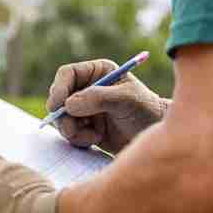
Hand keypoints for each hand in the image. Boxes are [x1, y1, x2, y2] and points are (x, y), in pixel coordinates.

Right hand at [47, 58, 166, 152]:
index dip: (59, 88)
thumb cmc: (146, 111)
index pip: (67, 74)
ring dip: (72, 130)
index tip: (59, 106)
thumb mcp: (126, 100)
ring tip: (94, 136)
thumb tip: (68, 105)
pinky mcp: (84, 127)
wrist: (154, 137)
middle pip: (58, 98)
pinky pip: (68, 133)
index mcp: (98, 72)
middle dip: (63, 116)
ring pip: (61, 118)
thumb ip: (98, 98)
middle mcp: (88, 88)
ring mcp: (84, 109)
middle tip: (73, 129)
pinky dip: (78, 139)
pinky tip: (96, 139)